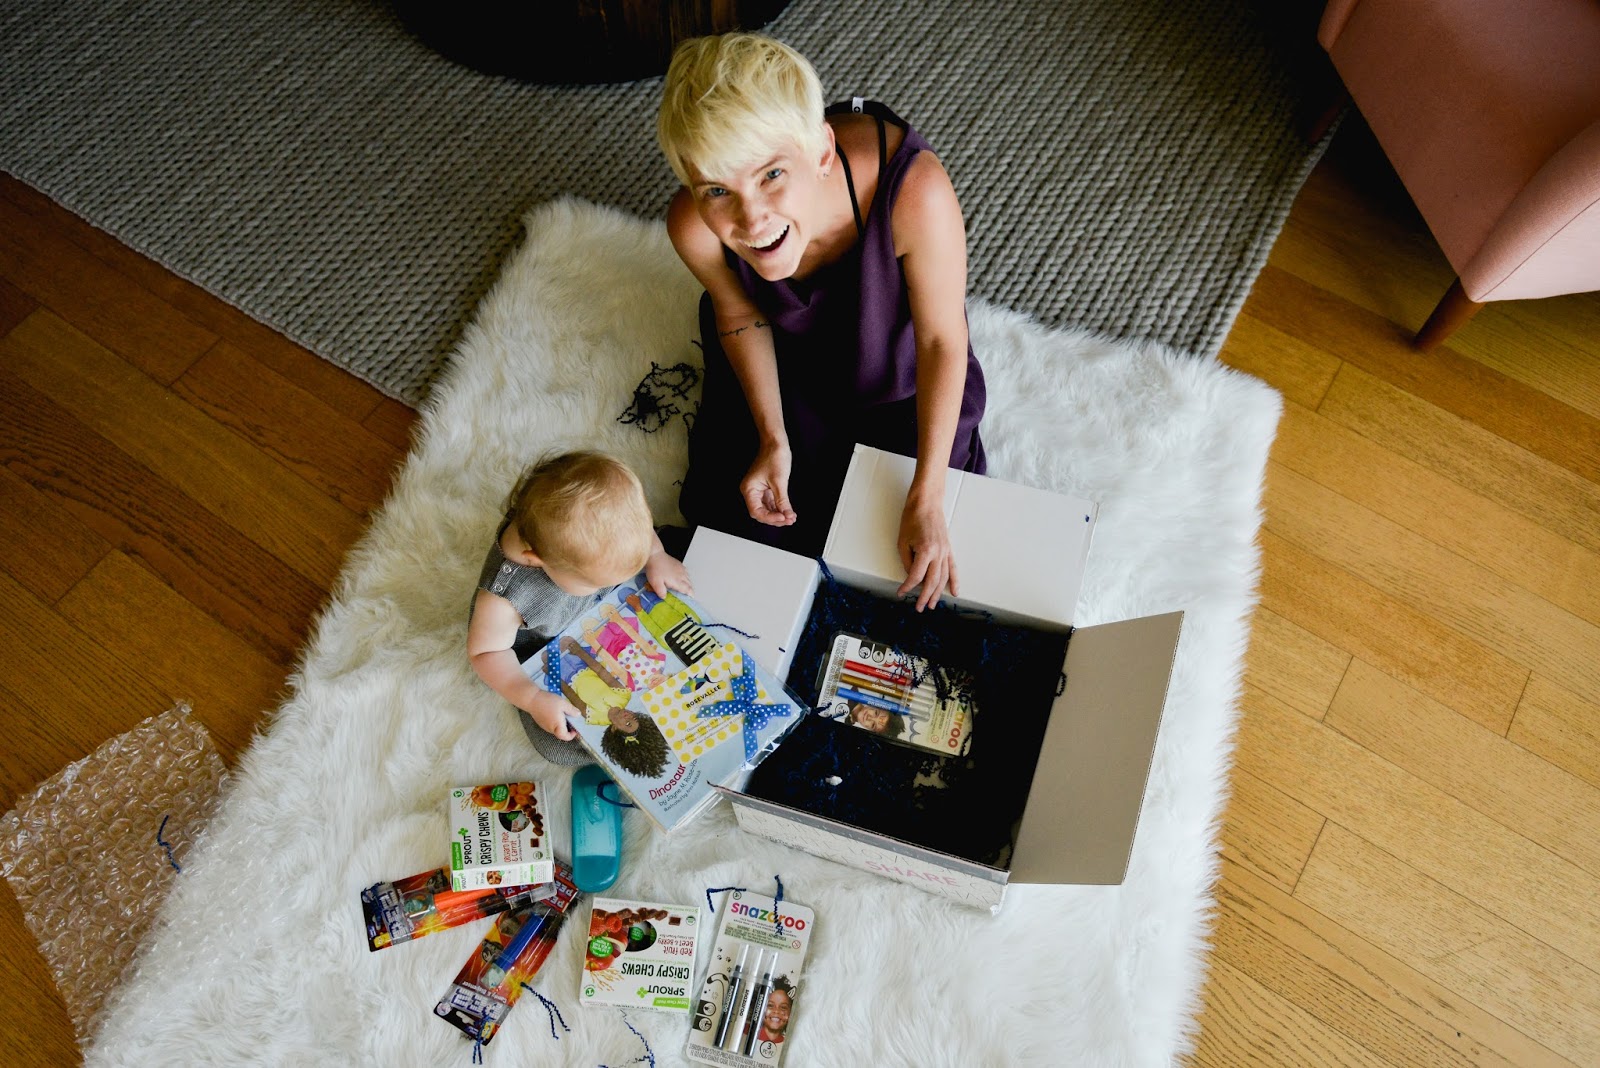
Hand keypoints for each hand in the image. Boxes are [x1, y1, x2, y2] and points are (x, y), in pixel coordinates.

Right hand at [524, 691, 578, 740]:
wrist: (531, 699)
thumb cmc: (548, 701)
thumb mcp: (563, 704)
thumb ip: (572, 710)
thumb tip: (578, 715)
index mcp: (557, 726)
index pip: (565, 737)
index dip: (572, 735)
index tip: (575, 729)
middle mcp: (551, 729)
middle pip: (561, 734)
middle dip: (567, 729)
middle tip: (571, 720)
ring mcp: (545, 726)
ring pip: (555, 730)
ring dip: (561, 725)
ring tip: (564, 715)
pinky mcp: (541, 723)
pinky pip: (551, 726)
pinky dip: (556, 723)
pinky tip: (556, 713)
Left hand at [645, 550, 692, 597]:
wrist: (655, 555)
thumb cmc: (655, 569)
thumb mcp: (655, 583)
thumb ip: (661, 591)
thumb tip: (664, 597)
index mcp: (677, 581)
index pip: (688, 589)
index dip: (690, 594)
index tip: (691, 598)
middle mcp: (681, 575)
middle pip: (689, 584)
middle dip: (690, 590)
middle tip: (687, 594)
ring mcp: (681, 569)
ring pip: (688, 578)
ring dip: (688, 583)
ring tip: (685, 587)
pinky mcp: (679, 564)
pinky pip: (685, 572)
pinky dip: (685, 576)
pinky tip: (681, 577)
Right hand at [741, 445, 796, 526]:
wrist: (776, 442)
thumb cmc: (774, 456)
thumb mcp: (779, 481)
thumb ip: (782, 501)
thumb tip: (787, 515)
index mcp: (749, 489)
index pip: (756, 511)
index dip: (770, 517)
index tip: (783, 518)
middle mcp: (752, 491)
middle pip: (761, 513)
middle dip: (775, 518)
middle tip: (789, 520)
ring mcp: (759, 491)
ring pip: (767, 509)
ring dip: (779, 515)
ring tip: (791, 518)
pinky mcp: (766, 489)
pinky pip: (772, 503)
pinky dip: (780, 508)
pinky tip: (789, 512)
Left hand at [895, 495, 958, 611]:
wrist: (927, 503)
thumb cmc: (913, 518)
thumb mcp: (902, 541)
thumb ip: (907, 561)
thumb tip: (910, 576)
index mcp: (925, 551)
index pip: (915, 576)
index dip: (907, 587)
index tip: (901, 593)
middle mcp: (938, 553)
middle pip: (932, 581)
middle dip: (924, 597)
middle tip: (919, 608)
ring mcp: (945, 552)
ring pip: (943, 578)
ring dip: (938, 593)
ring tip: (932, 604)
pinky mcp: (948, 549)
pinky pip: (953, 568)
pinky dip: (954, 581)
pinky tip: (955, 592)